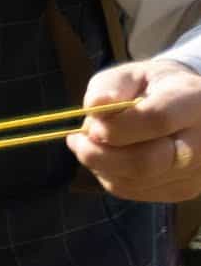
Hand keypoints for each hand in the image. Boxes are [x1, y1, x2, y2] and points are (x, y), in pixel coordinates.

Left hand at [74, 57, 200, 204]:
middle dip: (99, 155)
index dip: (116, 127)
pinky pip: (135, 191)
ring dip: (101, 166)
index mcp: (195, 101)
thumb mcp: (131, 75)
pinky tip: (110, 158)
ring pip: (136, 180)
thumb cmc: (151, 88)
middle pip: (147, 162)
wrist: (187, 109)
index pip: (157, 120)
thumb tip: (95, 105)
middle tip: (77, 140)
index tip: (90, 125)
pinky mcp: (185, 190)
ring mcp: (198, 170)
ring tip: (93, 144)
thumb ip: (111, 87)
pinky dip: (111, 176)